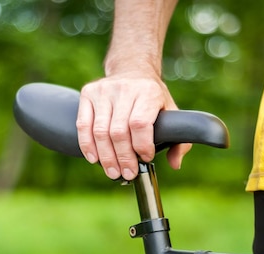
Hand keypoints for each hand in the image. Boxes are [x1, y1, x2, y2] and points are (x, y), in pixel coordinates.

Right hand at [76, 74, 191, 179]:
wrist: (132, 69)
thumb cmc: (151, 97)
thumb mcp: (170, 110)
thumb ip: (179, 139)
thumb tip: (175, 164)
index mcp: (148, 92)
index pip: (140, 124)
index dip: (141, 146)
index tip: (146, 158)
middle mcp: (125, 89)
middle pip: (119, 132)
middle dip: (123, 158)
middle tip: (127, 173)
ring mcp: (104, 90)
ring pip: (100, 132)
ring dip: (106, 157)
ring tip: (113, 172)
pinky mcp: (88, 93)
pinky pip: (84, 125)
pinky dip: (87, 145)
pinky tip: (95, 159)